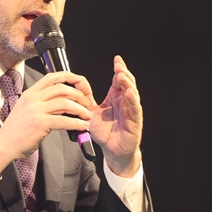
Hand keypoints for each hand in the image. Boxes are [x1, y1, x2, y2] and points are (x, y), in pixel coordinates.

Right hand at [0, 71, 93, 172]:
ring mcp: (36, 110)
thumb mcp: (26, 109)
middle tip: (87, 103)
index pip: (52, 77)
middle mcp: (33, 98)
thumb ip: (41, 103)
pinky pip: (64, 121)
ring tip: (87, 115)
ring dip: (80, 109)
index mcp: (30, 93)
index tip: (80, 82)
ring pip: (65, 103)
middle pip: (62, 88)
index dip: (69, 77)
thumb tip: (61, 102)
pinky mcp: (40, 123)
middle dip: (79, 94)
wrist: (4, 144)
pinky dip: (77, 123)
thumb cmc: (16, 131)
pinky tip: (82, 126)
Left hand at [89, 56, 142, 176]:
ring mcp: (131, 111)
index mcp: (115, 98)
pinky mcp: (135, 121)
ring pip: (132, 93)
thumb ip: (85, 97)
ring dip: (128, 83)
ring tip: (122, 75)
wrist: (111, 151)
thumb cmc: (105, 133)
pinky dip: (132, 100)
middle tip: (118, 65)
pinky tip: (129, 92)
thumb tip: (76, 82)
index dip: (119, 69)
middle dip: (124, 73)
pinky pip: (134, 108)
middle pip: (127, 84)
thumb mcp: (91, 112)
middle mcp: (125, 102)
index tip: (117, 60)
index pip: (118, 81)